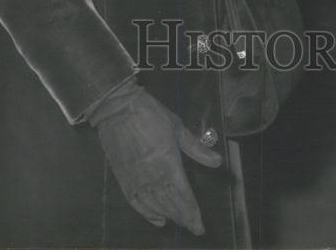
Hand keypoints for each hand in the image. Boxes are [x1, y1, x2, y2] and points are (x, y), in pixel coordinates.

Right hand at [88, 79, 220, 234]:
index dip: (193, 213)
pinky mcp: (123, 179)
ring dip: (169, 215)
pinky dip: (148, 214)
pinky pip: (136, 203)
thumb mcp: (177, 126)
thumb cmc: (150, 114)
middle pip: (171, 204)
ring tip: (179, 221)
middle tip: (193, 226)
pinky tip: (157, 219)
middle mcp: (152, 175)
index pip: (184, 195)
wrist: (117, 108)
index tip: (199, 227)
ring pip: (155, 206)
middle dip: (183, 217)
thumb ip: (196, 148)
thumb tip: (218, 161)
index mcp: (168, 162)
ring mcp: (136, 178)